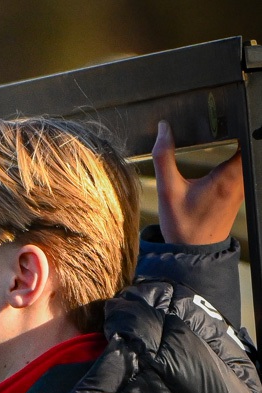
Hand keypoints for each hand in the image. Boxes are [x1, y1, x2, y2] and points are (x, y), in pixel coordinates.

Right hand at [153, 120, 243, 243]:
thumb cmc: (182, 227)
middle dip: (235, 131)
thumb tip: (163, 129)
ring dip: (235, 145)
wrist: (192, 255)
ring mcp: (241, 189)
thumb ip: (164, 158)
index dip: (239, 124)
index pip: (246, 139)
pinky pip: (241, 169)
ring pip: (245, 158)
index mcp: (227, 177)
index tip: (225, 117)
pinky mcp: (237, 194)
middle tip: (218, 123)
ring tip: (220, 134)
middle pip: (247, 145)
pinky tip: (220, 155)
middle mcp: (240, 182)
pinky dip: (233, 159)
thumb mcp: (167, 191)